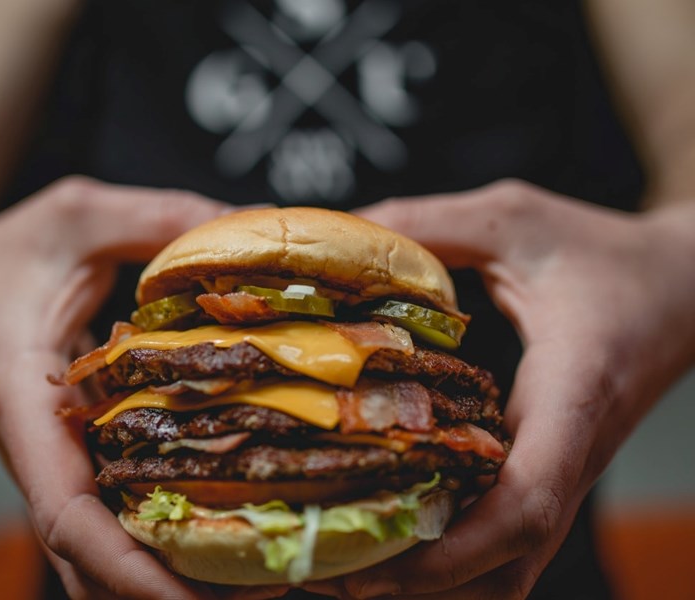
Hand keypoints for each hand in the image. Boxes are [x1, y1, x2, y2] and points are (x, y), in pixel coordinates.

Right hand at [0, 177, 245, 598]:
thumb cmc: (6, 251)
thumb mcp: (78, 215)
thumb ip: (159, 219)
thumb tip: (251, 225)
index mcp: (23, 399)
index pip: (61, 508)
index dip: (119, 564)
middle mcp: (41, 447)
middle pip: (88, 554)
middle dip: (161, 591)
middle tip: (259, 595)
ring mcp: (59, 456)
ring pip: (101, 544)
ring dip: (166, 574)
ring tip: (258, 580)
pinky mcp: (77, 449)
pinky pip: (115, 508)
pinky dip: (161, 534)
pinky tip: (225, 529)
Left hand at [303, 180, 694, 598]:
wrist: (681, 286)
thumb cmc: (602, 253)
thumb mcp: (514, 220)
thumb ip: (429, 224)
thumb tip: (343, 235)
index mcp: (571, 394)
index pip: (528, 500)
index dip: (454, 549)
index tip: (376, 567)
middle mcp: (571, 451)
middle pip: (509, 563)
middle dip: (422, 586)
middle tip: (332, 576)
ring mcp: (566, 471)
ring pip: (511, 569)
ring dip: (437, 586)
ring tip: (350, 573)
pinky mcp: (554, 470)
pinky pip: (510, 542)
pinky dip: (457, 562)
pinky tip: (397, 538)